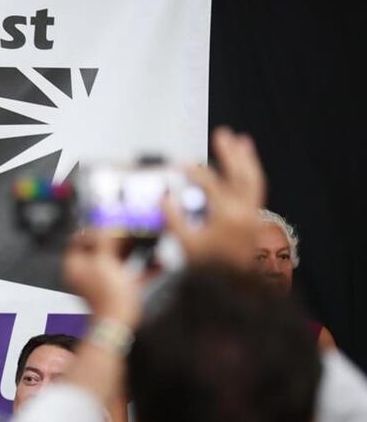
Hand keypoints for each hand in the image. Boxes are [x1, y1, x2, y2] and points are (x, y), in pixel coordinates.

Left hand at [63, 230, 142, 326]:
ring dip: (132, 251)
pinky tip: (158, 262)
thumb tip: (105, 226)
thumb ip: (103, 240)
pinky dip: (143, 268)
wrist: (118, 322)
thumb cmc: (106, 295)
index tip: (106, 223)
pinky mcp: (119, 292)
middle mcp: (87, 274)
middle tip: (129, 229)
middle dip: (116, 239)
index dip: (91, 229)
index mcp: (76, 266)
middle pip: (99, 249)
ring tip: (145, 240)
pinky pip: (132, 275)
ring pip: (117, 261)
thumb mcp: (104, 259)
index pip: (78, 240)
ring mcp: (103, 283)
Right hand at [163, 127, 265, 268]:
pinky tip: (247, 168)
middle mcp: (245, 211)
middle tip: (222, 134)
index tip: (179, 163)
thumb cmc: (215, 270)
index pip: (209, 183)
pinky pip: (257, 190)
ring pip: (253, 179)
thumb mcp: (187, 247)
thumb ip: (174, 221)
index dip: (193, 171)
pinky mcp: (258, 220)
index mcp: (227, 215)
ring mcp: (255, 214)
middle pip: (240, 173)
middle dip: (230, 152)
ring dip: (247, 159)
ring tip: (242, 141)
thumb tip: (164, 199)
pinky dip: (252, 175)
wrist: (242, 287)